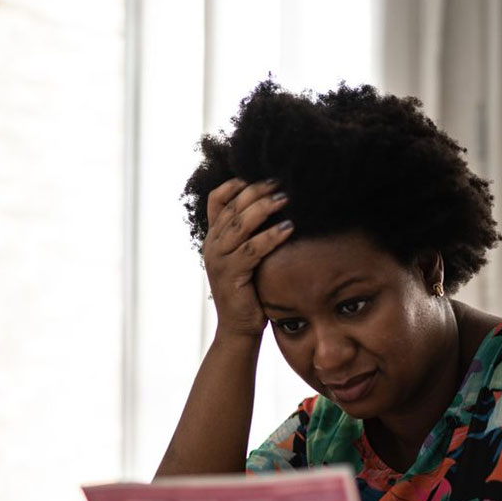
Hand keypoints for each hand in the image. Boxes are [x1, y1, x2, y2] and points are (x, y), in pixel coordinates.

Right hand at [203, 178, 292, 336]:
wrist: (239, 327)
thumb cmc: (250, 291)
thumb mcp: (246, 257)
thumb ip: (251, 234)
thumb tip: (277, 205)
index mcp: (213, 238)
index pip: (217, 200)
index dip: (234, 184)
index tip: (257, 173)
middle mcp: (212, 246)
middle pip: (232, 208)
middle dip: (256, 191)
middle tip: (280, 181)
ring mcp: (218, 260)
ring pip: (240, 225)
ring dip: (264, 208)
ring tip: (286, 198)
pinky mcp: (231, 275)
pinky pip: (252, 250)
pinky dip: (271, 236)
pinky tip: (289, 228)